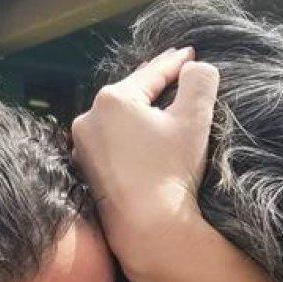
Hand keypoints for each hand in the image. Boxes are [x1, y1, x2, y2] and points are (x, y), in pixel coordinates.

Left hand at [71, 47, 219, 267]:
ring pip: (120, 119)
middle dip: (156, 86)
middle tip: (177, 75)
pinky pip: (112, 142)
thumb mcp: (195, 118)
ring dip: (141, 113)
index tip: (190, 53)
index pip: (152, 74)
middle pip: (132, 94)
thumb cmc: (171, 172)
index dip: (176, 63)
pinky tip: (145, 140)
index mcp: (112, 99)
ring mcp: (82, 146)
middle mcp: (88, 118)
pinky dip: (130, 137)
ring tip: (163, 107)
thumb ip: (200, 81)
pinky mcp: (85, 170)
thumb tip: (195, 68)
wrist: (148, 228)